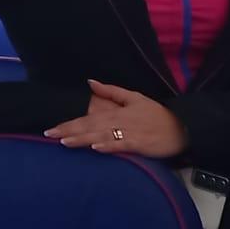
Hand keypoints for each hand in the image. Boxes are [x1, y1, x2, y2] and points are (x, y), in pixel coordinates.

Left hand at [44, 80, 188, 158]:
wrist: (180, 127)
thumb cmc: (156, 114)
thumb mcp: (135, 98)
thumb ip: (111, 91)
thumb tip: (90, 82)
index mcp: (116, 112)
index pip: (87, 118)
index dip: (68, 124)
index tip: (50, 129)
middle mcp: (119, 122)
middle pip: (90, 127)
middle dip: (69, 131)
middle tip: (49, 136)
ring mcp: (128, 133)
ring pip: (101, 136)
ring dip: (83, 138)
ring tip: (65, 142)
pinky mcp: (138, 144)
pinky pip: (120, 145)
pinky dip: (108, 145)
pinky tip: (95, 147)